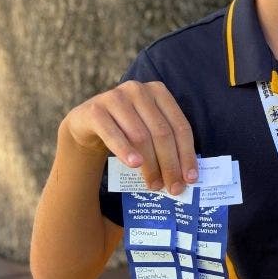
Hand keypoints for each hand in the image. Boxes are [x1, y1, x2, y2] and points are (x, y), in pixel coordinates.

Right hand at [61, 80, 198, 194]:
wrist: (87, 123)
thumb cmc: (126, 129)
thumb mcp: (149, 130)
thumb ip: (167, 145)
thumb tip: (186, 177)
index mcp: (159, 91)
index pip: (180, 126)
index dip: (187, 154)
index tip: (191, 178)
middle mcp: (139, 90)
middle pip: (162, 132)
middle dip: (170, 164)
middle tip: (173, 188)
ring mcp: (116, 97)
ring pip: (141, 135)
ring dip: (150, 164)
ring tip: (155, 184)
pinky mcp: (95, 110)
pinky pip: (113, 134)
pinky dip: (125, 150)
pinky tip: (134, 165)